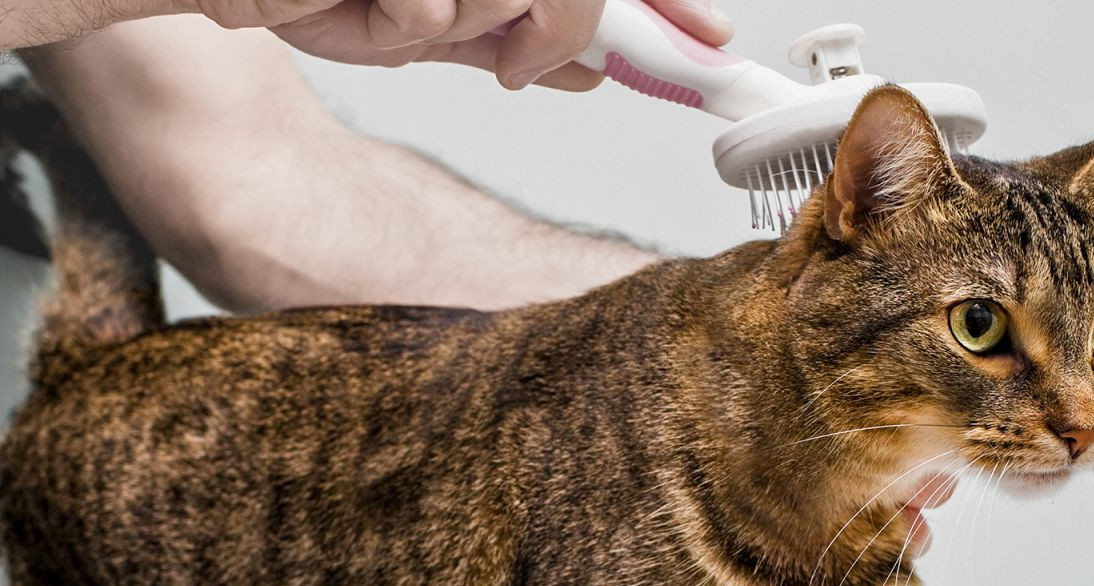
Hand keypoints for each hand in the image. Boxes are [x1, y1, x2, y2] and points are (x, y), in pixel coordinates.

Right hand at [190, 1, 732, 90]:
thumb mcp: (414, 23)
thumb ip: (501, 40)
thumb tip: (591, 70)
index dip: (657, 5)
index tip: (709, 39)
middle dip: (557, 29)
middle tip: (508, 59)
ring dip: (459, 20)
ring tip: (384, 3)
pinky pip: (446, 5)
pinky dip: (406, 18)